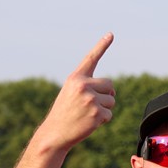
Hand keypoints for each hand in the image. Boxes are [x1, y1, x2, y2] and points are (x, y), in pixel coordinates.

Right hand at [38, 33, 116, 149]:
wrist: (55, 133)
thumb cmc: (64, 113)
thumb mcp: (71, 93)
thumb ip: (88, 86)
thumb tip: (112, 90)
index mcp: (75, 78)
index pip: (91, 59)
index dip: (102, 45)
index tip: (111, 34)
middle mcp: (83, 85)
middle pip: (110, 84)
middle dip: (106, 94)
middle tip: (91, 104)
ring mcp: (91, 99)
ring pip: (112, 100)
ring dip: (104, 108)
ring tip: (87, 114)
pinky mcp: (97, 113)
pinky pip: (110, 114)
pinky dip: (103, 120)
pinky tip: (89, 122)